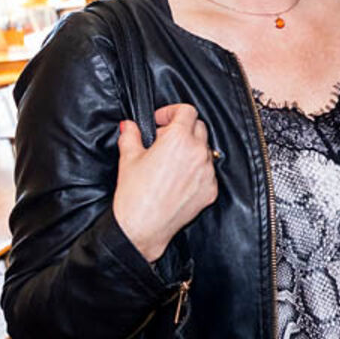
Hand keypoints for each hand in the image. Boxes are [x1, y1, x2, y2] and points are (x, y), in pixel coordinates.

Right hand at [111, 104, 218, 262]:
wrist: (142, 227)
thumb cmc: (134, 194)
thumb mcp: (128, 158)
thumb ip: (131, 136)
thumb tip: (129, 126)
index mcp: (178, 139)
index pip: (187, 111)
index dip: (172, 112)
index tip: (161, 121)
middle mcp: (198, 153)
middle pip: (199, 127)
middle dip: (181, 129)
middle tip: (162, 140)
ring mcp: (207, 173)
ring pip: (205, 150)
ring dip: (190, 150)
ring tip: (169, 162)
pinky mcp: (211, 190)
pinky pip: (208, 172)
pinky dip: (196, 170)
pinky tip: (178, 179)